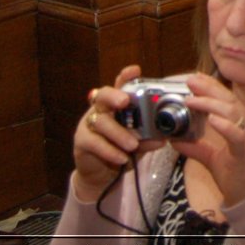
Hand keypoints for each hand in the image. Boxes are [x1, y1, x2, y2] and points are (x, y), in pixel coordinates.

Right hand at [71, 64, 155, 198]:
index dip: (126, 77)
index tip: (135, 70)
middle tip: (125, 101)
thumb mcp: (139, 142)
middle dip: (114, 95)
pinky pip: (94, 142)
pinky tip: (122, 158)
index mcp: (116, 105)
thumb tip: (163, 137)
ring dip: (119, 133)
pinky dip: (110, 150)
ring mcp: (89, 124)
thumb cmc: (122, 150)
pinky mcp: (81, 141)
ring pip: (101, 122)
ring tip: (133, 145)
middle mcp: (101, 109)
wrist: (102, 174)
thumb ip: (148, 137)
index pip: (120, 85)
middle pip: (103, 95)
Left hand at [168, 72, 244, 206]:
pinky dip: (225, 126)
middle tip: (190, 82)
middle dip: (209, 89)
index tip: (194, 77)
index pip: (226, 98)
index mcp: (242, 123)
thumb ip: (195, 147)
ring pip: (233, 113)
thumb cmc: (236, 173)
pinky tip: (212, 120)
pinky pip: (237, 136)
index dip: (211, 86)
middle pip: (229, 100)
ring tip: (193, 100)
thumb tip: (173, 140)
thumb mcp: (212, 157)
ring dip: (211, 104)